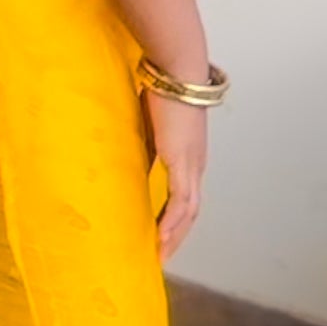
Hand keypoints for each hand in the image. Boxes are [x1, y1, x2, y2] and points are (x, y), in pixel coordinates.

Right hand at [145, 93, 207, 261]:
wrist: (177, 70)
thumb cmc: (164, 87)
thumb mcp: (152, 123)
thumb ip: (147, 142)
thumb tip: (130, 157)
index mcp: (190, 155)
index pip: (185, 196)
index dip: (176, 219)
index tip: (162, 236)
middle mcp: (196, 164)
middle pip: (190, 211)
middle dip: (176, 235)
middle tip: (161, 256)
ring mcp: (192, 164)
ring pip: (188, 212)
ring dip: (175, 235)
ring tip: (160, 255)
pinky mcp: (182, 161)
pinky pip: (179, 200)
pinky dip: (172, 222)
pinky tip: (162, 237)